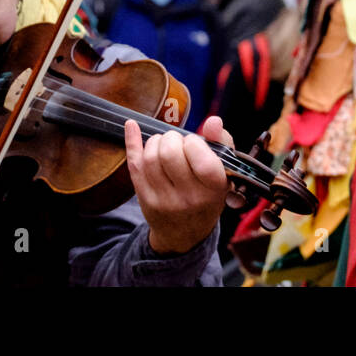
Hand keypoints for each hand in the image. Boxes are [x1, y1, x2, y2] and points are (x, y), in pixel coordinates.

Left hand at [124, 116, 231, 254]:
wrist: (186, 234)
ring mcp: (164, 200)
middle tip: (177, 144)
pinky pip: (134, 165)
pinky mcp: (145, 198)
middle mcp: (189, 196)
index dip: (192, 140)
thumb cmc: (208, 194)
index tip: (194, 144)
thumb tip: (213, 121)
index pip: (196, 152)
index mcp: (213, 187)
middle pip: (169, 153)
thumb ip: (221, 143)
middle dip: (171, 138)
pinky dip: (132, 141)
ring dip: (156, 142)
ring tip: (165, 146)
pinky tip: (131, 126)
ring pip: (150, 157)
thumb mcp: (224, 173)